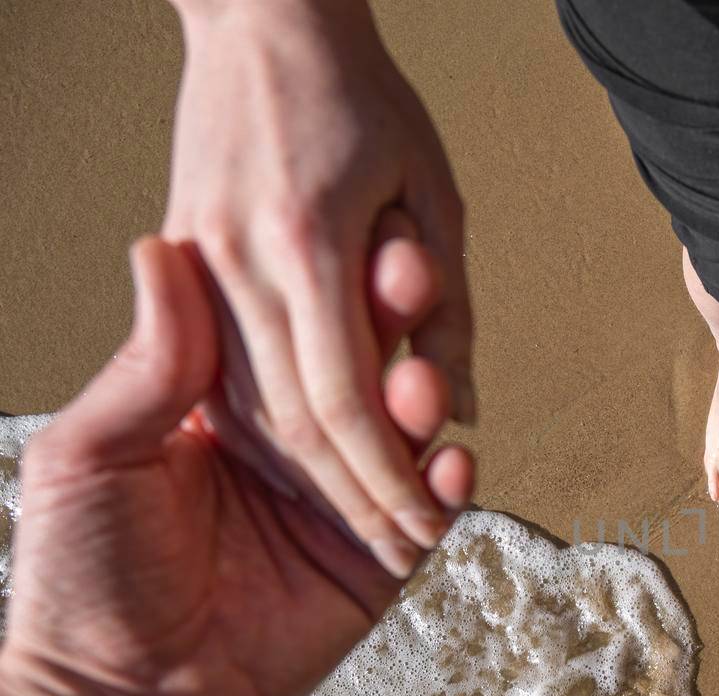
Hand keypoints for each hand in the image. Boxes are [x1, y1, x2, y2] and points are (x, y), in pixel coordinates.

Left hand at [0, 235, 472, 695]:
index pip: (297, 329)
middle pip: (363, 370)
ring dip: (426, 401)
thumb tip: (159, 247)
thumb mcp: (94, 451)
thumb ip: (150, 360)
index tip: (363, 237)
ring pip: (405, 438)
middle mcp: (294, 447)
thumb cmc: (79, 572)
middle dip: (396, 326)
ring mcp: (341, 505)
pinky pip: (428, 517)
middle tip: (414, 282)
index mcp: (227, 408)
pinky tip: (455, 461)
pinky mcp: (377, 568)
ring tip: (430, 385)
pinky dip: (451, 487)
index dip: (332, 286)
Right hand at [163, 0, 472, 576]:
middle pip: (297, 419)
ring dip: (315, 471)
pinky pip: (226, 368)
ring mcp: (199, 259)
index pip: (345, 402)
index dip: (388, 477)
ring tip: (368, 518)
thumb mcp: (434, 193)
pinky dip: (272, 421)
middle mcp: (241, 262)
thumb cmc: (363, 96)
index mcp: (306, 244)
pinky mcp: (182, 256)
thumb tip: (460, 410)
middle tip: (402, 545)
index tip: (426, 526)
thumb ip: (447, 307)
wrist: (261, 16)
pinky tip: (311, 458)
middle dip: (354, 494)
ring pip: (255, 403)